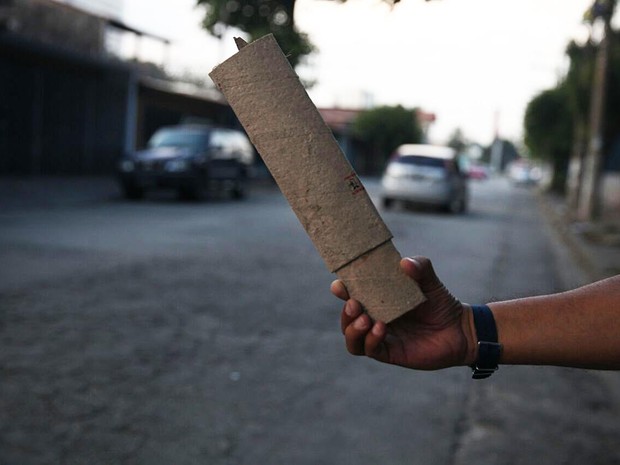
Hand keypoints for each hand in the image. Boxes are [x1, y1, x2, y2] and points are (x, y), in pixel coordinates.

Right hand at [332, 256, 476, 369]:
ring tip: (365, 319)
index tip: (340, 285)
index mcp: (378, 300)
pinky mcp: (390, 353)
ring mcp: (381, 337)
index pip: (351, 295)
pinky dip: (370, 340)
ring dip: (352, 329)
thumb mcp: (430, 281)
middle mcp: (374, 318)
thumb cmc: (440, 303)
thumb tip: (405, 262)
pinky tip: (381, 328)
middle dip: (345, 312)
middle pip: (347, 319)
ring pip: (352, 338)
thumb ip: (420, 268)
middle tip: (354, 304)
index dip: (341, 290)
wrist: (459, 329)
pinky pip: (370, 350)